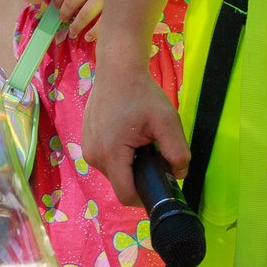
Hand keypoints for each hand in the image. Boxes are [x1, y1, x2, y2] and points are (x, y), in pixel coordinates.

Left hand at [53, 0, 110, 38]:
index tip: (56, 5)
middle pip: (72, 1)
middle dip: (65, 13)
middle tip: (62, 19)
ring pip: (85, 14)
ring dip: (77, 25)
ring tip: (73, 31)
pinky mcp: (117, 5)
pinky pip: (102, 23)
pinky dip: (94, 32)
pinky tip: (89, 36)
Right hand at [85, 57, 186, 208]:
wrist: (117, 69)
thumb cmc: (141, 93)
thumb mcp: (167, 120)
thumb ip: (178, 152)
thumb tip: (178, 175)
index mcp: (110, 154)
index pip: (127, 196)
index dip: (147, 196)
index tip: (160, 182)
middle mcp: (93, 156)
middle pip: (122, 184)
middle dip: (140, 176)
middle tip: (153, 152)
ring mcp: (87, 149)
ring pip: (115, 173)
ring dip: (131, 165)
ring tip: (141, 141)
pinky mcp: (87, 141)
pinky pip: (107, 161)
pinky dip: (121, 156)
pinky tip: (129, 136)